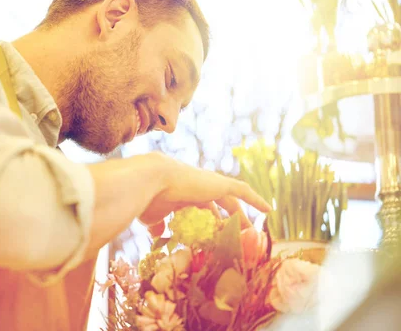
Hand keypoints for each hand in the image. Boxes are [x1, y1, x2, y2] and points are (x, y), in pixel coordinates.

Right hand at [139, 156, 270, 231]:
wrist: (151, 179)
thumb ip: (157, 225)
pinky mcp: (220, 183)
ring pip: (231, 200)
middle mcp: (195, 186)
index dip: (206, 221)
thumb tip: (156, 234)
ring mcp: (208, 183)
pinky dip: (255, 199)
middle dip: (225, 219)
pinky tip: (267, 210)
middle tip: (233, 235)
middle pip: (216, 203)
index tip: (211, 234)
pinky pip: (242, 191)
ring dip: (240, 215)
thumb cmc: (147, 198)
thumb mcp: (152, 216)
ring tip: (250, 231)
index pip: (198, 208)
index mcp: (181, 194)